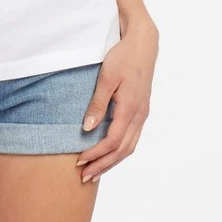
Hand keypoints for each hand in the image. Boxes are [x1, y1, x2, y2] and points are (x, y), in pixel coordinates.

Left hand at [77, 12, 158, 181]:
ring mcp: (143, 114)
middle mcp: (140, 115)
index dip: (95, 154)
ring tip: (95, 172)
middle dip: (103, 165)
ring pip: (129, 147)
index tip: (79, 161)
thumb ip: (98, 104)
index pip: (112, 141)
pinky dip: (120, 150)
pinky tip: (109, 154)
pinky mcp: (142, 110)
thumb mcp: (106, 77)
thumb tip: (88, 128)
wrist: (143, 44)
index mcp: (130, 108)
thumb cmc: (123, 57)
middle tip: (84, 177)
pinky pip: (132, 138)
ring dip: (112, 161)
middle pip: (122, 150)